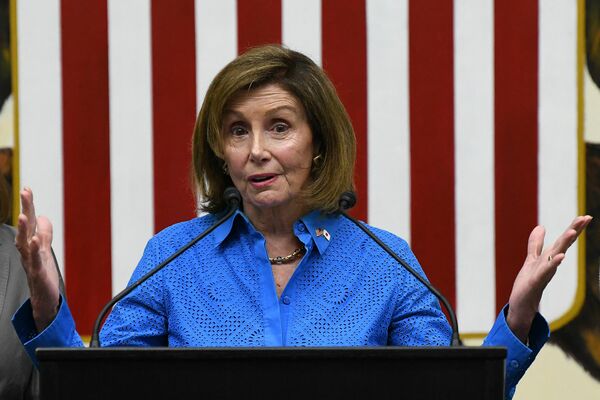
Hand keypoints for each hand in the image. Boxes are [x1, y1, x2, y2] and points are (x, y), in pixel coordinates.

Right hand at [15, 188, 59, 331]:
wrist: (44, 300)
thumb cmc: (43, 275)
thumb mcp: (45, 250)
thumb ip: (45, 234)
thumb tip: (42, 216)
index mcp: (31, 244)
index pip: (30, 222)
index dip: (28, 205)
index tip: (27, 188)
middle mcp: (28, 251)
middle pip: (25, 227)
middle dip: (25, 209)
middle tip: (24, 192)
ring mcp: (31, 262)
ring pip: (25, 243)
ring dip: (25, 229)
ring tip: (25, 215)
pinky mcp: (38, 274)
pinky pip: (36, 261)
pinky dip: (35, 250)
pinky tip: (36, 240)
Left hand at [507, 215, 592, 342]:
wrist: (522, 305)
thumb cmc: (528, 283)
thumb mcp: (531, 259)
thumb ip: (536, 244)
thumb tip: (541, 226)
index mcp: (549, 257)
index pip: (563, 241)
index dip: (573, 228)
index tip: (585, 216)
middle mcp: (550, 263)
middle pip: (563, 244)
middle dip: (574, 231)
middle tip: (586, 218)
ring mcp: (544, 272)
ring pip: (556, 255)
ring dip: (564, 244)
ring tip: (572, 232)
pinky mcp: (535, 281)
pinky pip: (545, 271)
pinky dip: (553, 263)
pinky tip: (561, 256)